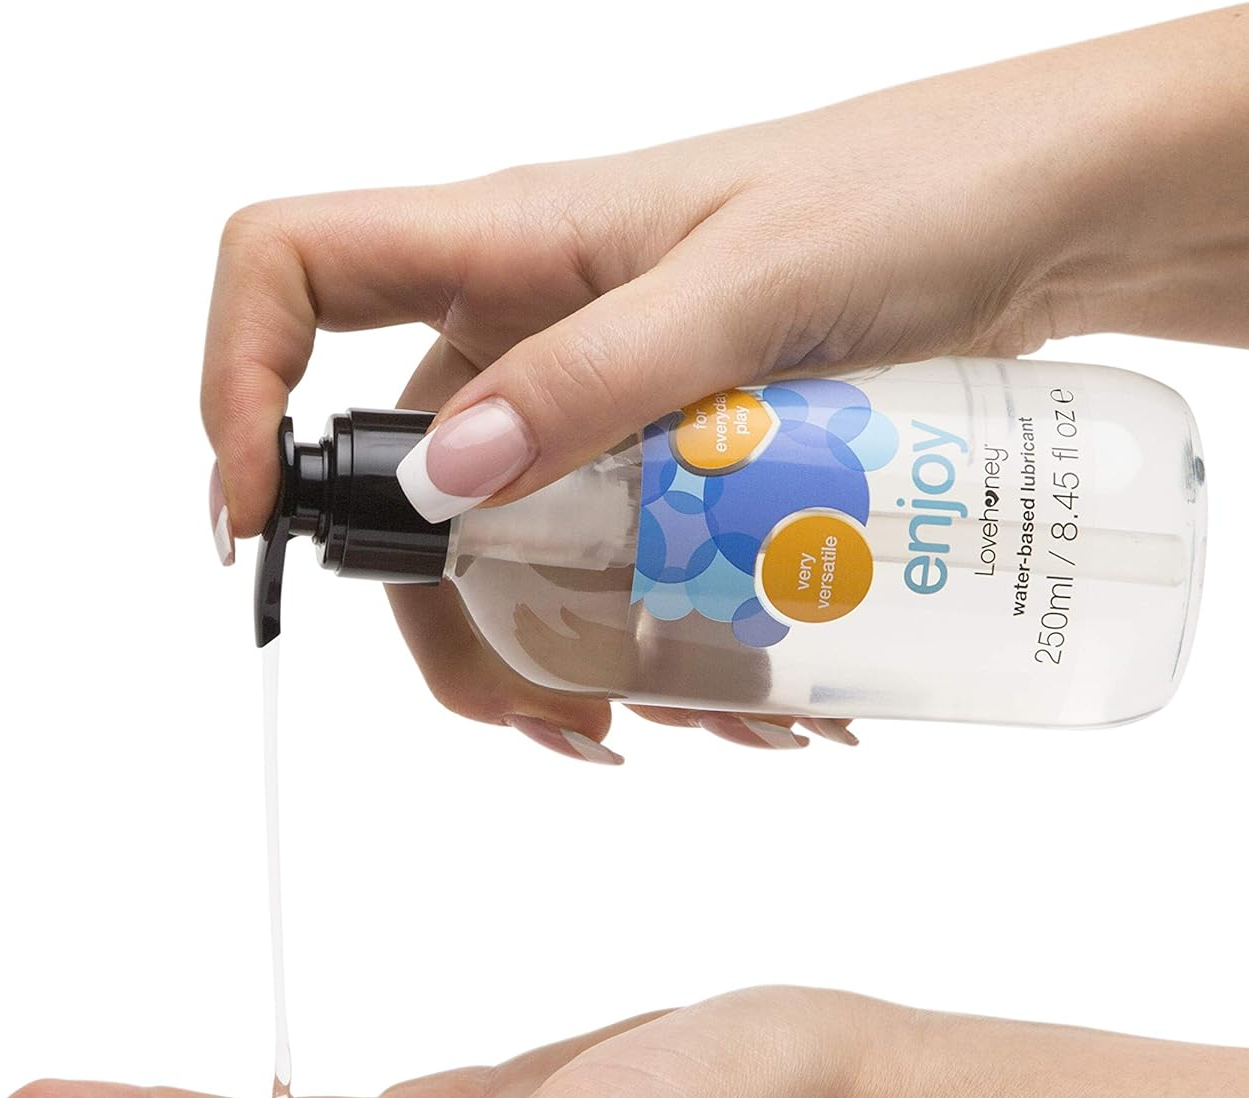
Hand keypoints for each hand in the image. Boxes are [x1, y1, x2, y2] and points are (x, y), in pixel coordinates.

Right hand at [200, 9, 1247, 762]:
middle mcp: (526, 322)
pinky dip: (652, 638)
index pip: (289, 270)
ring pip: (511, 546)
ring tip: (688, 723)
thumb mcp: (754, 289)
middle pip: (401, 484)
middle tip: (557, 720)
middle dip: (453, 623)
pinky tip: (743, 693)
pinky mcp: (663, 444)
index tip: (256, 527)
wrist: (1041, 215)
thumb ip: (599, 378)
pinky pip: (609, 557)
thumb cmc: (908, 198)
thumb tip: (448, 482)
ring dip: (569, 655)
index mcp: (506, 243)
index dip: (233, 386)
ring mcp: (593, 391)